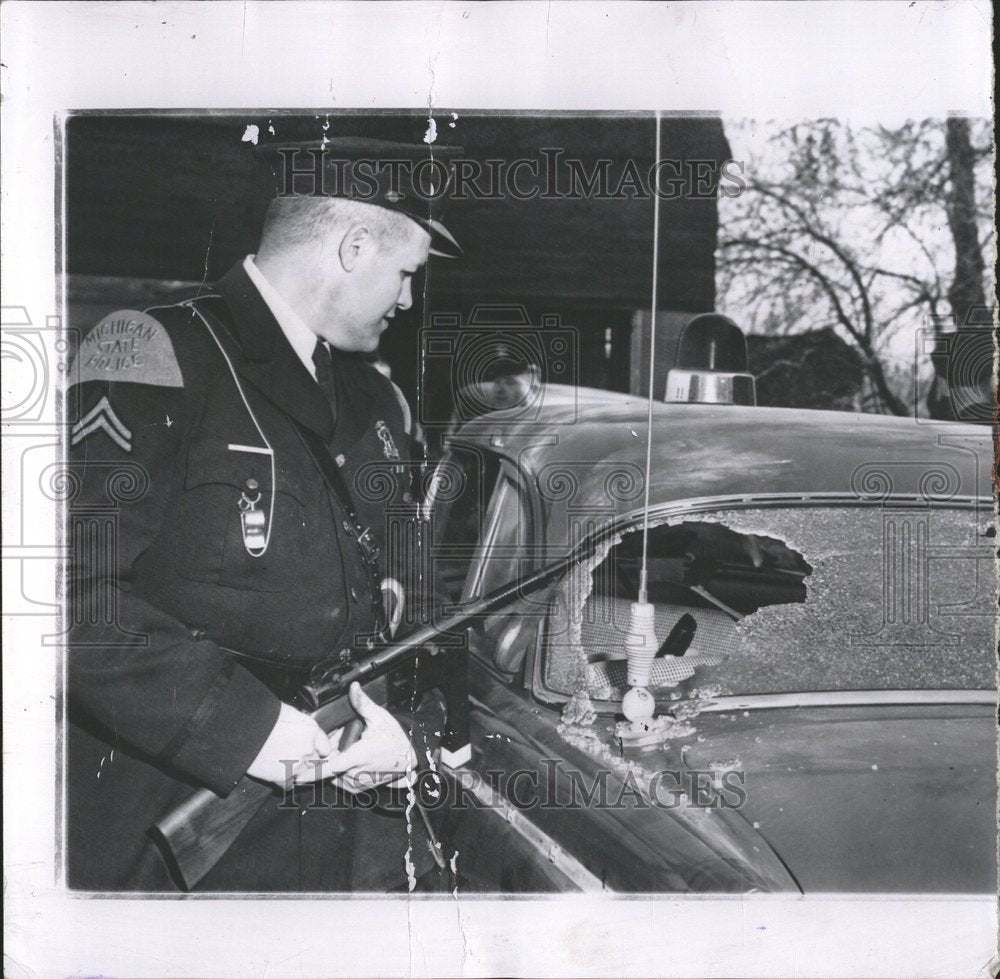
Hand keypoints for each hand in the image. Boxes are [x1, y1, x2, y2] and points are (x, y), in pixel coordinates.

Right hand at [246, 702, 331, 787]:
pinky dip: (283, 782)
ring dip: (296, 772)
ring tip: (282, 764)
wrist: (243, 728)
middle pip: (316, 762)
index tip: (312, 752)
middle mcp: (308, 748)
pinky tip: (275, 773)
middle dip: (307, 761)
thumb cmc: (264, 717)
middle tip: (292, 756)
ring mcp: (296, 764)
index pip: (326, 748)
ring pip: (304, 775)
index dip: (317, 750)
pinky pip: (289, 786)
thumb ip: (303, 727)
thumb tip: (306, 733)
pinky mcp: (282, 777)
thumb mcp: (290, 714)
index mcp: (312, 730)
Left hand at [293, 682, 415, 792]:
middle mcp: (356, 773)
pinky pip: (339, 781)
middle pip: (328, 768)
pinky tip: (347, 758)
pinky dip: (337, 772)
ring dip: (331, 764)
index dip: (311, 773)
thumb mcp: (379, 717)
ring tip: (346, 748)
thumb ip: (363, 703)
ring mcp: (357, 783)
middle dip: (324, 756)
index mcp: (359, 756)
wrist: (409, 758)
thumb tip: (353, 687)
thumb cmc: (395, 738)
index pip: (330, 768)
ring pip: (332, 775)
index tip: (295, 775)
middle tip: (335, 741)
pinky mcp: (358, 788)